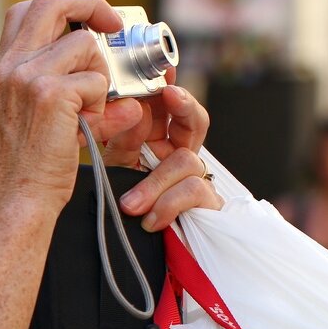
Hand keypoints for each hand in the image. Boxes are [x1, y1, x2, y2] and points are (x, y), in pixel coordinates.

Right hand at [0, 0, 144, 214]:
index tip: (88, 21)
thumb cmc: (28, 172)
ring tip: (90, 110)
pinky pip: (96, 80)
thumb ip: (65, 94)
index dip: (62, 5)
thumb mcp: (35, 123)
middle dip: (90, 4)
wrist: (17, 203)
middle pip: (50, 1)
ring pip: (84, 45)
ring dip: (99, 75)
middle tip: (112, 24)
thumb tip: (117, 86)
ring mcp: (26, 77)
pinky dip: (102, 103)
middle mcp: (7, 67)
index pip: (25, 11)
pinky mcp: (50, 94)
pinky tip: (88, 126)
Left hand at [104, 71, 222, 230]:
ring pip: (186, 160)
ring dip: (155, 183)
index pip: (166, 107)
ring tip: (131, 206)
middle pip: (194, 120)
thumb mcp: (119, 168)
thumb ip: (125, 139)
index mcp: (156, 141)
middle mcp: (179, 155)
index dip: (166, 88)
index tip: (161, 73)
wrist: (131, 255)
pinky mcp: (208, 205)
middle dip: (183, 105)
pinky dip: (168, 205)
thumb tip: (133, 110)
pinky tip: (150, 220)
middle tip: (170, 94)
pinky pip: (193, 191)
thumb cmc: (124, 209)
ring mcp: (196, 180)